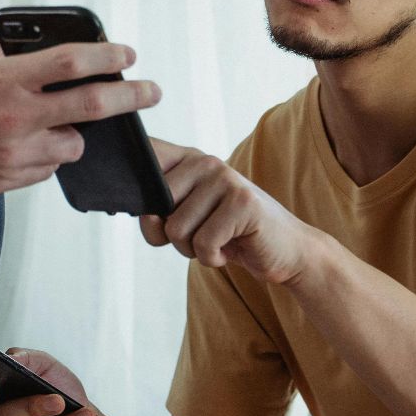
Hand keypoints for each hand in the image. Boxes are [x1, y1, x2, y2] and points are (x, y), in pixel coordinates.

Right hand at [0, 43, 160, 202]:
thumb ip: (7, 79)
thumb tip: (44, 81)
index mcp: (4, 79)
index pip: (73, 62)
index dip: (107, 56)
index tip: (128, 54)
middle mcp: (14, 117)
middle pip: (93, 105)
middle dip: (130, 98)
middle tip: (151, 91)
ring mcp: (10, 155)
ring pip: (69, 148)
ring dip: (70, 137)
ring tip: (52, 128)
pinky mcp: (0, 184)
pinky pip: (40, 173)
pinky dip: (40, 161)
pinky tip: (19, 151)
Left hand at [140, 137, 315, 283]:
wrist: (286, 251)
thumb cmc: (230, 236)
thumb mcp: (189, 220)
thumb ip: (159, 213)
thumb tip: (149, 215)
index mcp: (188, 160)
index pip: (145, 156)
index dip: (129, 178)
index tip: (129, 191)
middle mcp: (205, 162)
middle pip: (155, 207)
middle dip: (170, 236)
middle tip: (199, 235)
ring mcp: (226, 179)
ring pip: (176, 229)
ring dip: (193, 250)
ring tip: (218, 241)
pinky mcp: (243, 203)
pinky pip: (203, 244)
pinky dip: (212, 259)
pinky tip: (231, 249)